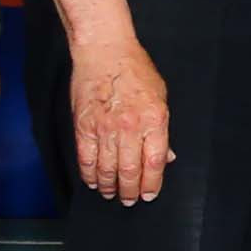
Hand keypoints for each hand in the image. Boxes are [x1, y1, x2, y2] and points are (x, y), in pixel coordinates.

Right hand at [69, 34, 172, 205]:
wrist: (105, 51)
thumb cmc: (134, 69)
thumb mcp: (160, 97)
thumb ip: (162, 129)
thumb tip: (166, 157)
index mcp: (154, 119)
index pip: (154, 163)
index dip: (152, 184)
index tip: (149, 194)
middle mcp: (130, 126)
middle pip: (130, 171)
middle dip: (131, 191)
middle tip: (130, 199)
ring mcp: (105, 127)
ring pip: (107, 169)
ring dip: (109, 186)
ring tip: (111, 193)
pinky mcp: (84, 125)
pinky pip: (86, 158)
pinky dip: (89, 174)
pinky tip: (92, 181)